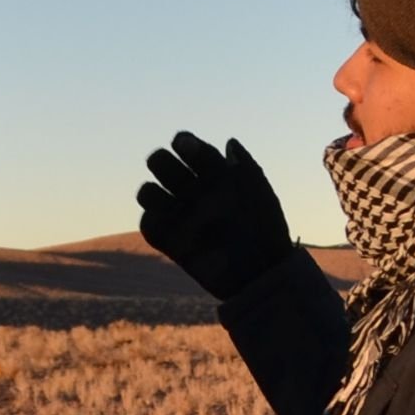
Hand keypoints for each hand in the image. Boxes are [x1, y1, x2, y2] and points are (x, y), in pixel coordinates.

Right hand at [137, 132, 293, 298]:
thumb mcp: (259, 193)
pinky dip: (152, 221)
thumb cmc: (266, 229)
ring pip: (148, 192)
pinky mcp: (172, 241)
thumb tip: (228, 142)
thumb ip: (244, 166)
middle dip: (161, 163)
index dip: (183, 144)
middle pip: (160, 163)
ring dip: (151, 193)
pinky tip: (172, 227)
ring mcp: (181, 215)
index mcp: (214, 174)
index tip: (185, 146)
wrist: (261, 272)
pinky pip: (148, 224)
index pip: (188, 147)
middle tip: (179, 179)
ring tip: (171, 204)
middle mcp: (194, 191)